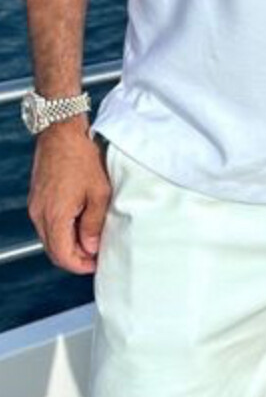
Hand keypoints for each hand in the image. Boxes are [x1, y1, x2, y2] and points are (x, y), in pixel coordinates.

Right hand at [28, 117, 111, 273]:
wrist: (62, 131)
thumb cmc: (82, 157)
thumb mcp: (98, 192)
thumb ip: (93, 223)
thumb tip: (90, 247)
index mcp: (55, 217)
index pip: (63, 256)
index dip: (80, 265)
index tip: (96, 264)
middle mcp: (39, 215)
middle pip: (54, 250)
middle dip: (75, 257)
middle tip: (95, 255)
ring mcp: (35, 206)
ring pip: (49, 238)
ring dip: (68, 243)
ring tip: (90, 238)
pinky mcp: (37, 198)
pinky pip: (46, 223)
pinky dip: (61, 229)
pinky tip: (78, 222)